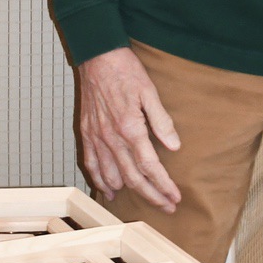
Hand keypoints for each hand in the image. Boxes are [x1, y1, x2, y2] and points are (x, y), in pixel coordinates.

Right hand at [78, 47, 181, 211]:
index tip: (175, 197)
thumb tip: (174, 146)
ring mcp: (97, 137)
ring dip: (129, 192)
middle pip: (133, 177)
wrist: (97, 56)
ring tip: (146, 201)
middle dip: (152, 195)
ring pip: (112, 175)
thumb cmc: (126, 71)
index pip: (150, 167)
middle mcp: (112, 138)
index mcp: (130, 128)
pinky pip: (91, 163)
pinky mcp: (87, 133)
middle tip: (167, 206)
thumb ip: (161, 121)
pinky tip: (108, 191)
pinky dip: (99, 180)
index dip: (164, 185)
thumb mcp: (150, 92)